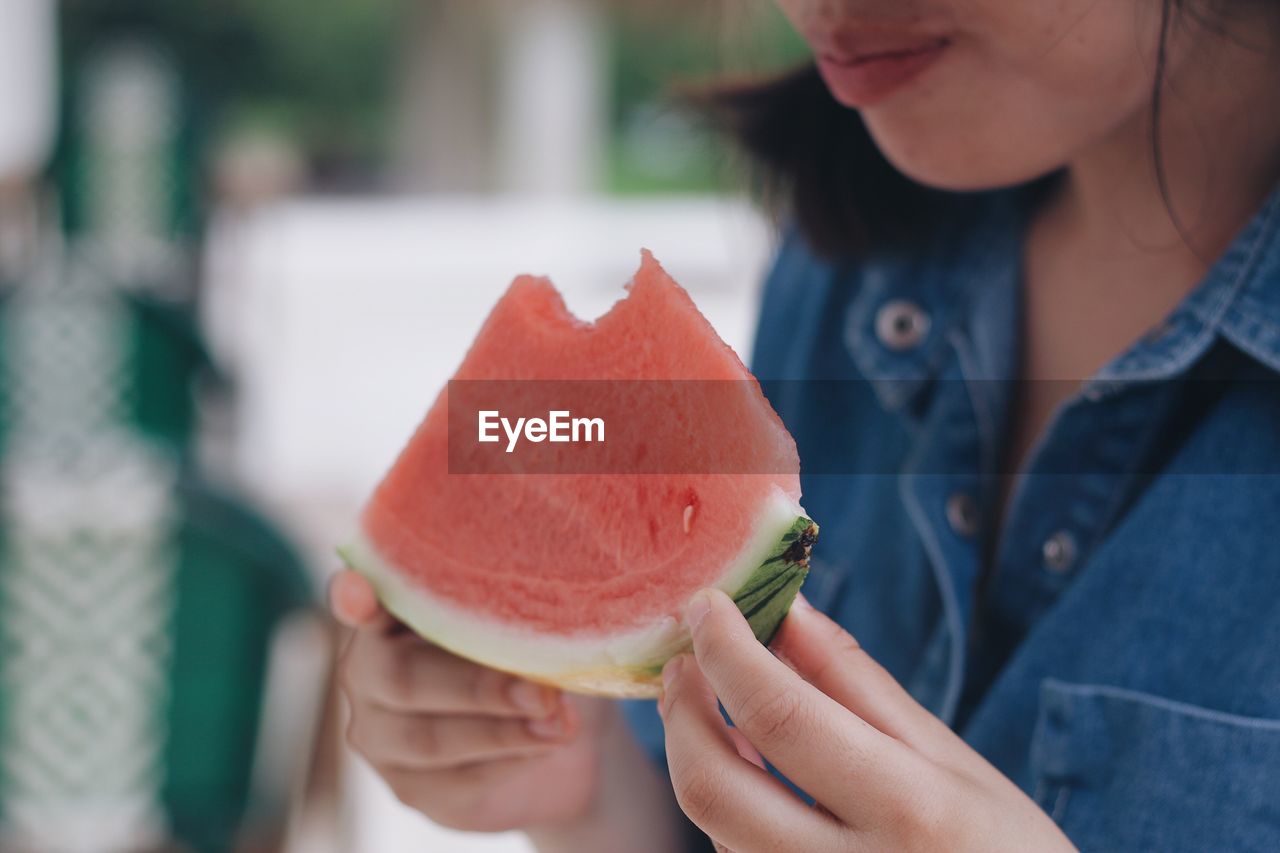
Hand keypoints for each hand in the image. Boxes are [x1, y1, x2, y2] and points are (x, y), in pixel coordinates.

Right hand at [331, 570, 606, 832]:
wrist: (540, 731)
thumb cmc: (519, 653)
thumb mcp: (515, 623)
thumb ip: (510, 616)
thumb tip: (546, 633)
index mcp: (387, 616)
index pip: (354, 601)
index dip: (351, 598)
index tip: (356, 592)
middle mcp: (366, 674)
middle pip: (402, 679)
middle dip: (478, 687)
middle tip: (542, 692)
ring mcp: (380, 736)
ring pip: (428, 739)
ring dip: (502, 731)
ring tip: (557, 722)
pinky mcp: (411, 787)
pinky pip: (456, 779)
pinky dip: (510, 760)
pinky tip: (544, 744)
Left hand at [659, 589, 1076, 852]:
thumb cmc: (1006, 851)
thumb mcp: (951, 759)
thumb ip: (858, 684)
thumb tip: (788, 609)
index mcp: (905, 807)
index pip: (781, 714)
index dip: (728, 649)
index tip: (708, 604)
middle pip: (713, 785)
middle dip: (681, 711)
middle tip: (684, 660)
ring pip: (715, 826)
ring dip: (698, 755)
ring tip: (716, 707)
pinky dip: (727, 802)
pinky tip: (748, 770)